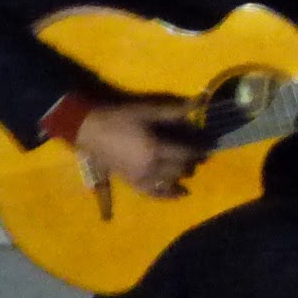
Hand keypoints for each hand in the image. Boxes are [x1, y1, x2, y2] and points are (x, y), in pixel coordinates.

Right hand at [73, 98, 206, 197]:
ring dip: (180, 178)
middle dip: (190, 163)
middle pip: (179, 170)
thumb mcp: (147, 111)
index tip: (208, 145)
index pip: (185, 153)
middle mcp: (150, 168)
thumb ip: (175, 110)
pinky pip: (153, 193)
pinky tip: (179, 194)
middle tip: (199, 156)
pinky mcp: (131, 183)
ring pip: (168, 183)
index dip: (199, 149)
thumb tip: (200, 102)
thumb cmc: (119, 117)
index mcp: (155, 150)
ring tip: (188, 172)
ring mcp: (140, 178)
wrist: (88, 130)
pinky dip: (167, 195)